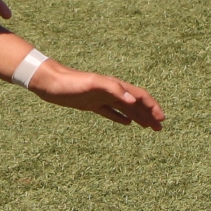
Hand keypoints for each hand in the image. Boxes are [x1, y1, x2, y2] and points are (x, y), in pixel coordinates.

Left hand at [24, 60, 164, 129]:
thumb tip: (133, 99)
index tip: (161, 119)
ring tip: (149, 127)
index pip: (139, 95)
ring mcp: (101, 98)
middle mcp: (110, 91)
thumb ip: (113, 89)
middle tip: (160, 128)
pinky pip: (111, 112)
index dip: (152, 106)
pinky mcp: (91, 104)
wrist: (49, 82)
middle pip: (135, 103)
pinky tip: (128, 123)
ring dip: (139, 117)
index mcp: (114, 86)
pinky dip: (121, 118)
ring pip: (126, 108)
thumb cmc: (70, 82)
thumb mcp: (92, 84)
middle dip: (149, 114)